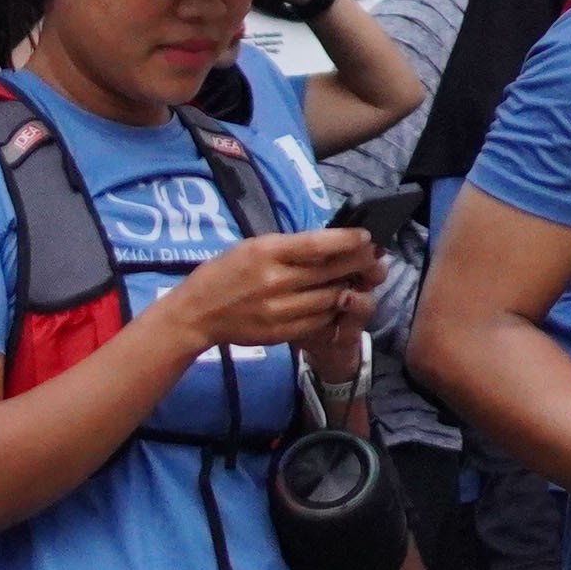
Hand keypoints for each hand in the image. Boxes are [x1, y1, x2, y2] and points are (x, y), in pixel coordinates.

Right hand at [159, 230, 376, 355]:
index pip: (317, 245)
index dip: (347, 241)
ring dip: (349, 288)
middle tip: (374, 256)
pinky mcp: (281, 332)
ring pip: (331, 298)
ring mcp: (279, 310)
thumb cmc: (224, 273)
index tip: (365, 237)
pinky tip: (336, 301)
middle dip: (358, 263)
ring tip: (358, 279)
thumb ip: (290, 247)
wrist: (196, 314)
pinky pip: (319, 321)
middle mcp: (275, 281)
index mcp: (266, 253)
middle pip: (330, 272)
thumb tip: (332, 243)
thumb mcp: (253, 247)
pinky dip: (332, 310)